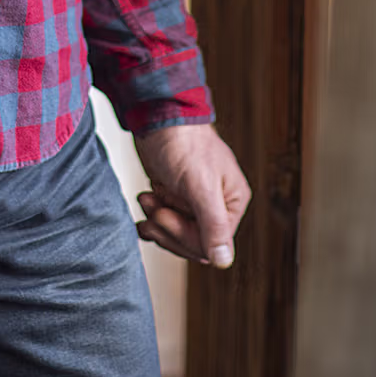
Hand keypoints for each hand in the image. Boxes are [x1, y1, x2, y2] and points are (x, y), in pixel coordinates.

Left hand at [135, 122, 250, 268]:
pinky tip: (143, 207)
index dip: (184, 237)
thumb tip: (225, 261)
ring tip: (146, 201)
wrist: (158, 115)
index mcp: (232, 202)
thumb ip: (213, 225)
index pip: (210, 243)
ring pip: (176, 235)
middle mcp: (217, 205)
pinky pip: (165, 223)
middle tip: (152, 210)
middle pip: (193, 243)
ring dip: (157, 223)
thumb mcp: (200, 185)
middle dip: (168, 230)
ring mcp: (195, 202)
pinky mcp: (175, 197)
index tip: (163, 217)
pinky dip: (151, 220)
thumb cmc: (184, 143)